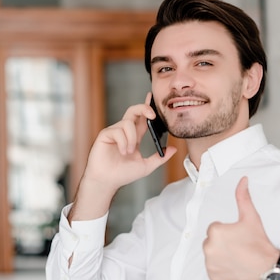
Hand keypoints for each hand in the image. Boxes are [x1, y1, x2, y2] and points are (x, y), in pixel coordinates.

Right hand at [69, 93, 176, 220]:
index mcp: (134, 136)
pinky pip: (118, 131)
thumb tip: (174, 149)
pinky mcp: (105, 134)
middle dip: (144, 108)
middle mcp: (124, 131)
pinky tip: (122, 151)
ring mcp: (114, 132)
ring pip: (128, 124)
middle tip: (152, 115)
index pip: (142, 118)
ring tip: (128, 152)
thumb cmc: (123, 174)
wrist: (107, 181)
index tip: (152, 97)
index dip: (148, 107)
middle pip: (134, 111)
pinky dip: (123, 142)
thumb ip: (160, 158)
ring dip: (131, 139)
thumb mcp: (146, 166)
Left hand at [203, 176, 278, 279]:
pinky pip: (214, 272)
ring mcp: (211, 265)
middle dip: (223, 244)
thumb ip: (243, 197)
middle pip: (212, 243)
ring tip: (238, 258)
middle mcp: (209, 248)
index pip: (215, 229)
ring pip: (212, 257)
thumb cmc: (259, 245)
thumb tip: (242, 181)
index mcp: (215, 232)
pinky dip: (222, 271)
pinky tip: (235, 268)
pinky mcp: (214, 278)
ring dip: (221, 257)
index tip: (238, 238)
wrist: (268, 270)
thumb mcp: (251, 217)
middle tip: (239, 248)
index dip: (228, 233)